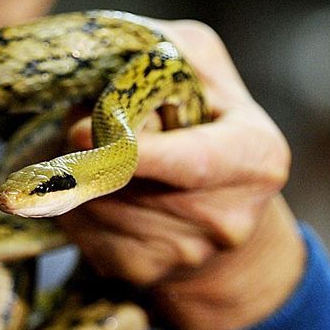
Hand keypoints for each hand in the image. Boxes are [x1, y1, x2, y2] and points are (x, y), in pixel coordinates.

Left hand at [58, 19, 305, 329]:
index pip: (193, 162)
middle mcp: (226, 216)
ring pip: (94, 205)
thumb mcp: (202, 69)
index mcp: (256, 158)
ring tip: (96, 158)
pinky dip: (73, 204)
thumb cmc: (205, 120)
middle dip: (89, 150)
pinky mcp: (140, 272)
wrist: (217, 208)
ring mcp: (183, 253)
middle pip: (125, 181)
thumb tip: (99, 78)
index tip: (80, 133)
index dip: (136, 152)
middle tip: (79, 128)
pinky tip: (94, 190)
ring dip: (76, 175)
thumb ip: (161, 57)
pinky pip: (81, 231)